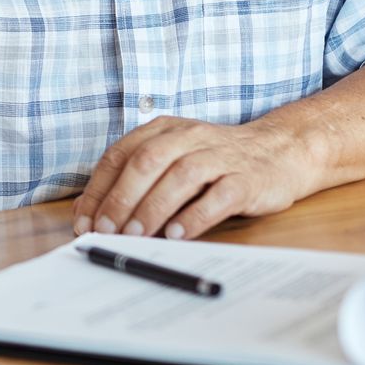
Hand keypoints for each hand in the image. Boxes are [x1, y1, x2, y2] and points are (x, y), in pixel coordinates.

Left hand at [72, 116, 311, 241]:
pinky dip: (194, 216)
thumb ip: (137, 179)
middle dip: (120, 199)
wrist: (279, 151)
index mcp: (163, 129)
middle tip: (106, 231)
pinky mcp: (246, 179)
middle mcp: (189, 137)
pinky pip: (218, 197)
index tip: (85, 219)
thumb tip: (93, 214)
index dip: (100, 188)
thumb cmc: (215, 162)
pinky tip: (177, 235)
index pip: (120, 155)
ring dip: (152, 208)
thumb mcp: (173, 158)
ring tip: (135, 235)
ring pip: (179, 177)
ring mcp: (219, 156)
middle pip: (146, 162)